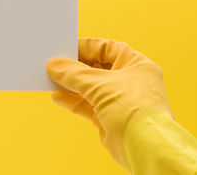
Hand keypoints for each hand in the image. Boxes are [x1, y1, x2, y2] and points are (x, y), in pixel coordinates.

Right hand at [47, 38, 172, 168]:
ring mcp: (118, 99)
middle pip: (95, 67)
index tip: (64, 48)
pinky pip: (86, 104)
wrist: (145, 149)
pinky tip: (57, 97)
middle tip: (54, 65)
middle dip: (74, 67)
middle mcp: (128, 80)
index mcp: (135, 64)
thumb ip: (74, 73)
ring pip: (89, 87)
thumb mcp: (99, 84)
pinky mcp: (109, 117)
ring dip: (70, 84)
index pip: (106, 48)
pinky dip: (72, 100)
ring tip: (51, 80)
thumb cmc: (134, 110)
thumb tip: (54, 65)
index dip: (84, 47)